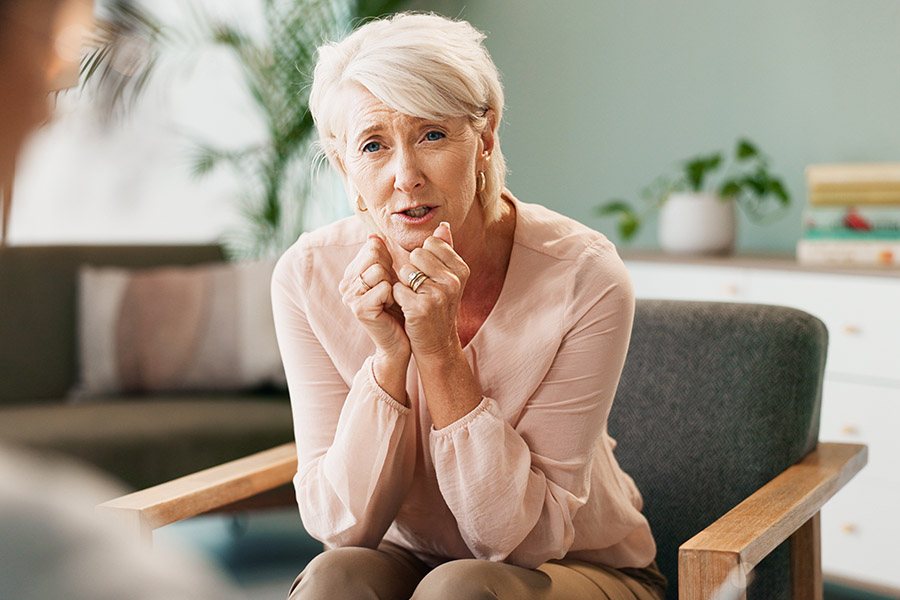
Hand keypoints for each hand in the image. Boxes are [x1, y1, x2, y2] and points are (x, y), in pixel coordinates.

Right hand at [340, 234, 409, 360]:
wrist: (400, 340)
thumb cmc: (399, 307)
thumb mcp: (391, 277)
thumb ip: (383, 256)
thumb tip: (374, 236)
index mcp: (352, 273)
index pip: (372, 247)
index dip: (389, 261)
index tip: (390, 280)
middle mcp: (347, 283)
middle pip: (374, 255)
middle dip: (390, 271)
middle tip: (391, 292)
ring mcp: (350, 296)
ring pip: (379, 270)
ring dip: (393, 284)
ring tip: (391, 300)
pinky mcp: (359, 309)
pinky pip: (384, 288)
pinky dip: (394, 296)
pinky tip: (390, 308)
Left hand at [393, 222, 469, 357]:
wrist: (437, 343)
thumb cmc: (439, 307)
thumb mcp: (448, 278)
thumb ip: (445, 250)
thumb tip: (442, 225)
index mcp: (461, 269)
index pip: (431, 244)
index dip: (423, 258)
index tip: (429, 276)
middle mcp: (453, 280)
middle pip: (416, 255)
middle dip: (412, 270)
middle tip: (420, 290)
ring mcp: (439, 295)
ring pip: (405, 271)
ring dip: (404, 285)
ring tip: (414, 299)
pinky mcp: (421, 308)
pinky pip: (397, 289)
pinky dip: (398, 298)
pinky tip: (407, 309)